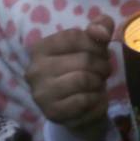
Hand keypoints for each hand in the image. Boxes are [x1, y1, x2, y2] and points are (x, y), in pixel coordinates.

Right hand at [26, 15, 114, 140]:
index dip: (96, 44)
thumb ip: (99, 28)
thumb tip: (102, 30)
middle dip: (102, 65)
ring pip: (84, 80)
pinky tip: (93, 98)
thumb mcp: (90, 45)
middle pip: (83, 60)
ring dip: (99, 82)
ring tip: (98, 83)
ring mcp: (41, 93)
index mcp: (40, 48)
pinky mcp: (52, 112)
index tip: (101, 52)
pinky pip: (84, 100)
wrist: (76, 109)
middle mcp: (35, 70)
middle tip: (104, 71)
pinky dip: (96, 99)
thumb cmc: (81, 70)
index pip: (75, 37)